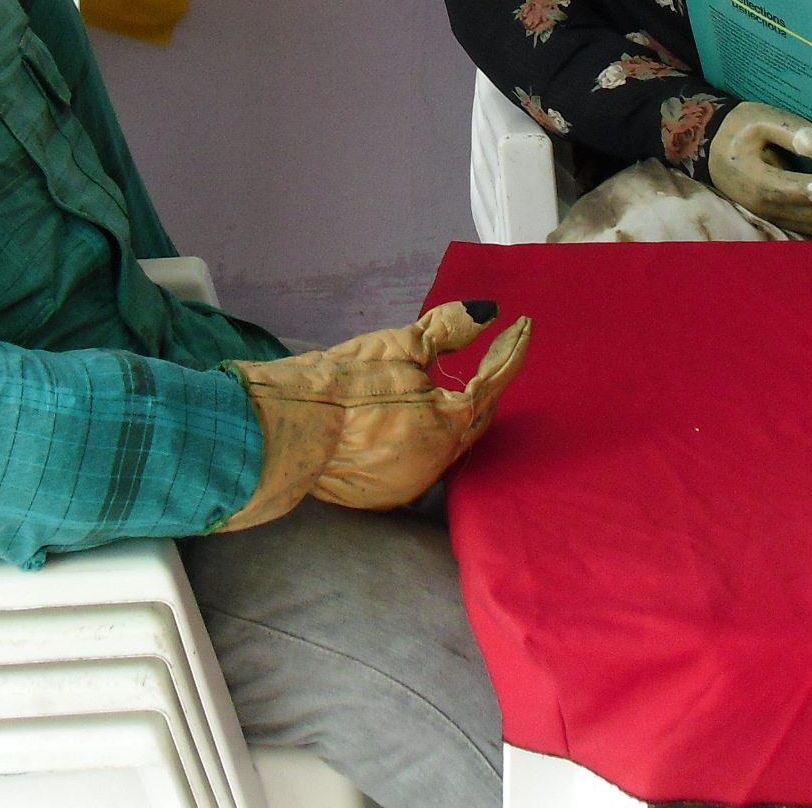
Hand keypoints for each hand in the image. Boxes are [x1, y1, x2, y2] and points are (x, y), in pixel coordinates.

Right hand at [219, 301, 532, 529]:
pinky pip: (420, 464)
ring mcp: (411, 486)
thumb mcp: (401, 346)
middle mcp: (437, 463)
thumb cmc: (343, 384)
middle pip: (477, 419)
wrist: (287, 427)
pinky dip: (426, 440)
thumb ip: (450, 330)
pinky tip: (416, 424)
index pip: (494, 382)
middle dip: (489, 387)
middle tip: (497, 354)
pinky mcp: (385, 497)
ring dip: (457, 417)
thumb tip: (487, 314)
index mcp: (447, 422)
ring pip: (449, 446)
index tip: (524, 326)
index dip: (511, 351)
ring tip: (456, 386)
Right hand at [706, 100, 811, 236]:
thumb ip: (788, 129)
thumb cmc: (741, 131)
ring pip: (805, 227)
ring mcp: (769, 215)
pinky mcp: (778, 218)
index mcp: (752, 176)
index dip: (808, 189)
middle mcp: (759, 203)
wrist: (716, 150)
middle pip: (798, 214)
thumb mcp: (758, 117)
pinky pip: (806, 230)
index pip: (781, 188)